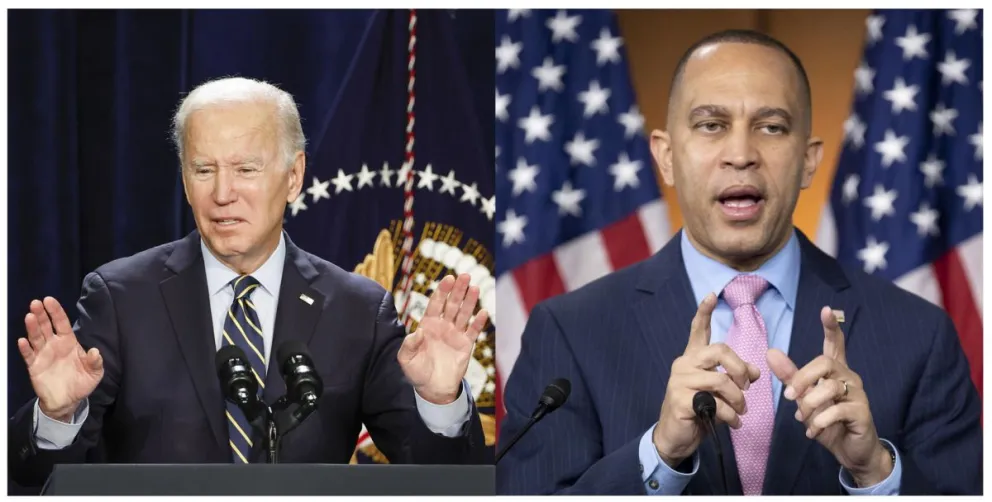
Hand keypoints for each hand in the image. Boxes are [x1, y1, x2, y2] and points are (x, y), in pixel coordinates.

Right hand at [18, 297, 102, 422]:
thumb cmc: (82, 382)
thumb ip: (95, 362)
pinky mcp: (34, 366)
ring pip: (36, 338)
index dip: (56, 311)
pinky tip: (23, 341)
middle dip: (41, 314)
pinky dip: (25, 348)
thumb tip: (95, 351)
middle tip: (35, 303)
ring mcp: (43, 355)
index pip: (62, 323)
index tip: (49, 300)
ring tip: (29, 316)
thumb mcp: (94, 373)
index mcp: (69, 342)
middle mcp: (54, 345)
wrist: (68, 400)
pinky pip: (28, 355)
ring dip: (32, 327)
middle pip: (46, 326)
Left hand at [397, 274, 488, 404]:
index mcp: (427, 325)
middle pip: (451, 304)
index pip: (435, 303)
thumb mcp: (406, 359)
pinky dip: (478, 322)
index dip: (442, 291)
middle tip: (465, 276)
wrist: (432, 389)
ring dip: (469, 301)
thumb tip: (418, 331)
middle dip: (458, 290)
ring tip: (475, 288)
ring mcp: (455, 334)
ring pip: (463, 314)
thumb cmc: (416, 372)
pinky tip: (483, 312)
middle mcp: (442, 326)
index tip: (448, 278)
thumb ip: (409, 344)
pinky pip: (473, 331)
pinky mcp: (466, 345)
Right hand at [653, 293, 760, 466]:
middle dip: (740, 368)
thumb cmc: (700, 410)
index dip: (704, 312)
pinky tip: (732, 422)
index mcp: (692, 358)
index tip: (711, 295)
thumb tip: (756, 371)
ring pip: (721, 380)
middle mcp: (683, 364)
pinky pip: (715, 403)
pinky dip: (730, 415)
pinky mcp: (680, 400)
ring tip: (741, 411)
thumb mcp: (720, 392)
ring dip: (738, 399)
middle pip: (719, 350)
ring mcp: (679, 381)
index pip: (697, 330)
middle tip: (746, 387)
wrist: (677, 436)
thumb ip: (734, 377)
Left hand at [767, 306, 890, 486]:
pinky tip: (812, 431)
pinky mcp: (862, 413)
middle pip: (824, 363)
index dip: (831, 327)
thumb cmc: (827, 420)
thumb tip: (771, 352)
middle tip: (789, 396)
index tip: (826, 310)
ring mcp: (858, 394)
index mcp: (835, 371)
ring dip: (809, 404)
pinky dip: (820, 422)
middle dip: (802, 379)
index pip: (835, 344)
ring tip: (802, 418)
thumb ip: (790, 376)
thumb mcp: (804, 398)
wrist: (850, 450)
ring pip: (829, 387)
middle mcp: (849, 377)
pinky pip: (838, 410)